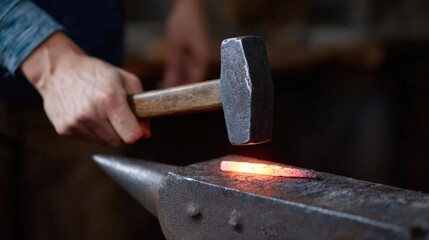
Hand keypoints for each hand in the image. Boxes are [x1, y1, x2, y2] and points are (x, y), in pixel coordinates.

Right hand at [21, 32, 149, 145]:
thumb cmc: (95, 72)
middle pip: (119, 141)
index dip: (137, 133)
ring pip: (104, 142)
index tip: (136, 127)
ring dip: (108, 132)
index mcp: (110, 100)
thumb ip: (142, 105)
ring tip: (101, 113)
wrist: (58, 70)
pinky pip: (89, 140)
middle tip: (119, 117)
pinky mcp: (64, 129)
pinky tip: (89, 116)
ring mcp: (76, 123)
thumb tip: (146, 134)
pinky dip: (93, 132)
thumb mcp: (125, 79)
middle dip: (123, 132)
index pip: (131, 135)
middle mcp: (91, 113)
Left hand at [161, 0, 210, 87]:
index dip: (184, 94)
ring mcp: (200, 57)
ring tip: (162, 86)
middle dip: (178, 88)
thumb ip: (173, 67)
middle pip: (192, 81)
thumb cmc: (185, 21)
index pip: (196, 84)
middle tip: (163, 95)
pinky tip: (167, 77)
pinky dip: (178, 73)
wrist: (189, 5)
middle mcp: (204, 61)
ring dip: (177, 81)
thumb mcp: (175, 46)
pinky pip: (187, 68)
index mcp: (204, 60)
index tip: (172, 100)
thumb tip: (169, 85)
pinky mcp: (195, 54)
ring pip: (189, 76)